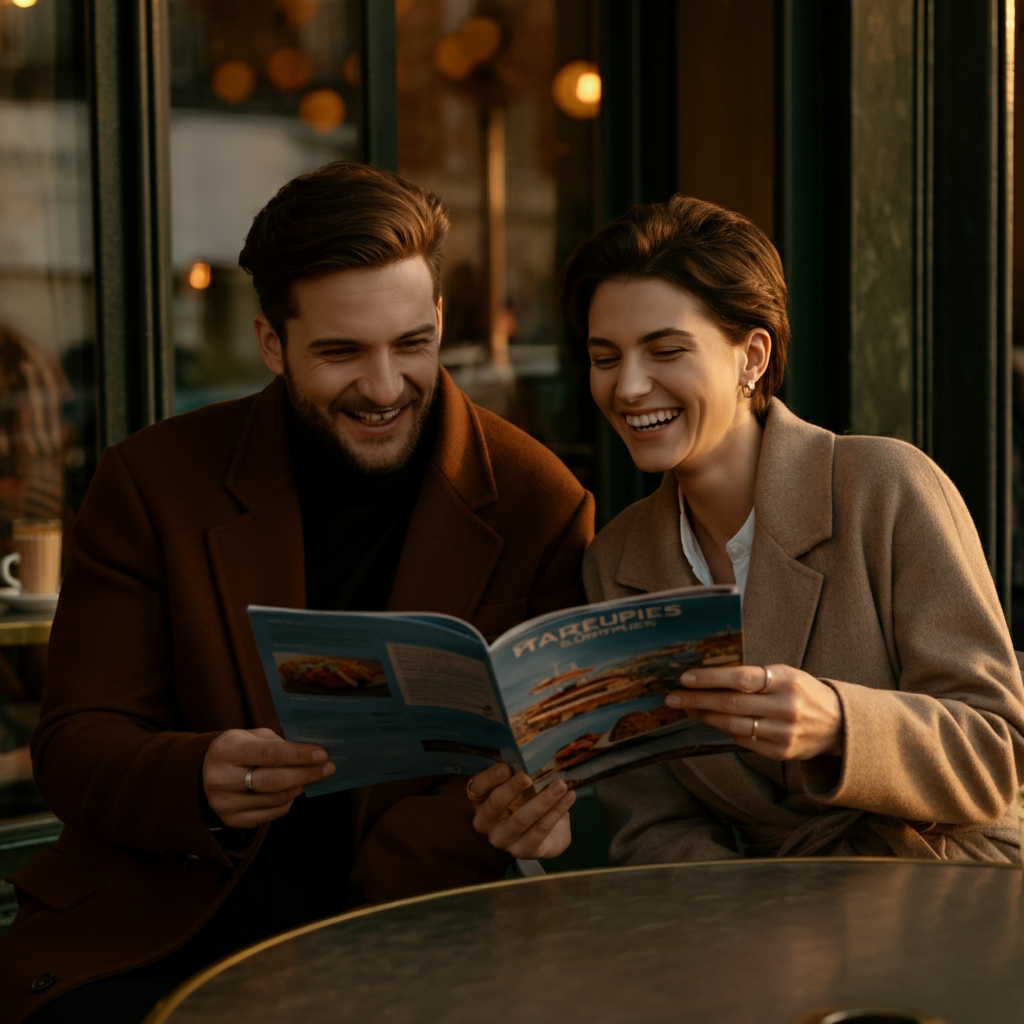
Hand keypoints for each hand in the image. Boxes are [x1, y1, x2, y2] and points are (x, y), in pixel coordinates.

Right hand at [202, 727, 335, 828]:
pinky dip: (286, 803)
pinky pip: (269, 815)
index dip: (299, 755)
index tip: (322, 754)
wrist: (207, 772)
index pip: (269, 754)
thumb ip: (278, 743)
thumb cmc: (238, 749)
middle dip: (306, 774)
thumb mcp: (252, 736)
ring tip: (309, 778)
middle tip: (328, 768)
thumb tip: (313, 753)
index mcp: (225, 750)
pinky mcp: (231, 820)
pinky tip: (292, 792)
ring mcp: (224, 803)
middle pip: (273, 781)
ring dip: (298, 788)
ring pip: (274, 799)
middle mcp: (220, 779)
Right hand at [467, 762, 574, 858]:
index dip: (490, 777)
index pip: (478, 788)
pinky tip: (568, 798)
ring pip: (521, 820)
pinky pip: (540, 830)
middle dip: (512, 788)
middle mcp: (486, 823)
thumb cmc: (529, 800)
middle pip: (495, 804)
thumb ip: (520, 774)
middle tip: (529, 777)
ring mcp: (503, 840)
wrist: (549, 829)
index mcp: (481, 801)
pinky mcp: (522, 851)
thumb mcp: (522, 785)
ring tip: (560, 785)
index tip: (507, 768)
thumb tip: (532, 760)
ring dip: (543, 800)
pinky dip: (556, 812)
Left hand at [666, 663, 843, 760]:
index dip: (710, 678)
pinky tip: (715, 722)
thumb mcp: (786, 675)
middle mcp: (786, 707)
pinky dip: (727, 731)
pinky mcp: (781, 752)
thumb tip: (709, 677)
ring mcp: (784, 732)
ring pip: (733, 725)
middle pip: (731, 704)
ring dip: (705, 717)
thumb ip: (754, 677)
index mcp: (787, 680)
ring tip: (687, 708)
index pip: (741, 677)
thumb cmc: (803, 692)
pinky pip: (744, 741)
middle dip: (697, 700)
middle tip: (672, 697)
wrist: (839, 724)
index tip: (685, 678)